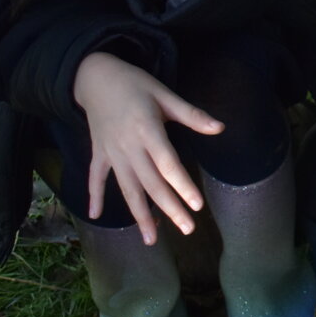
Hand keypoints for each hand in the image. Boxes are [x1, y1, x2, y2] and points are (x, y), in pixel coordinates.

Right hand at [72, 51, 223, 243]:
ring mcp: (111, 152)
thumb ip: (191, 114)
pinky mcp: (98, 153)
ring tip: (152, 239)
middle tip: (188, 229)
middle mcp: (128, 146)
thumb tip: (220, 127)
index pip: (168, 164)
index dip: (182, 185)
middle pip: (151, 183)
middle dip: (169, 208)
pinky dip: (95, 196)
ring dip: (139, 214)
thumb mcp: (164, 93)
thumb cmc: (134, 84)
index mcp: (147, 130)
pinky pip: (96, 178)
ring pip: (127, 188)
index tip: (197, 205)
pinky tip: (95, 216)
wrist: (95, 76)